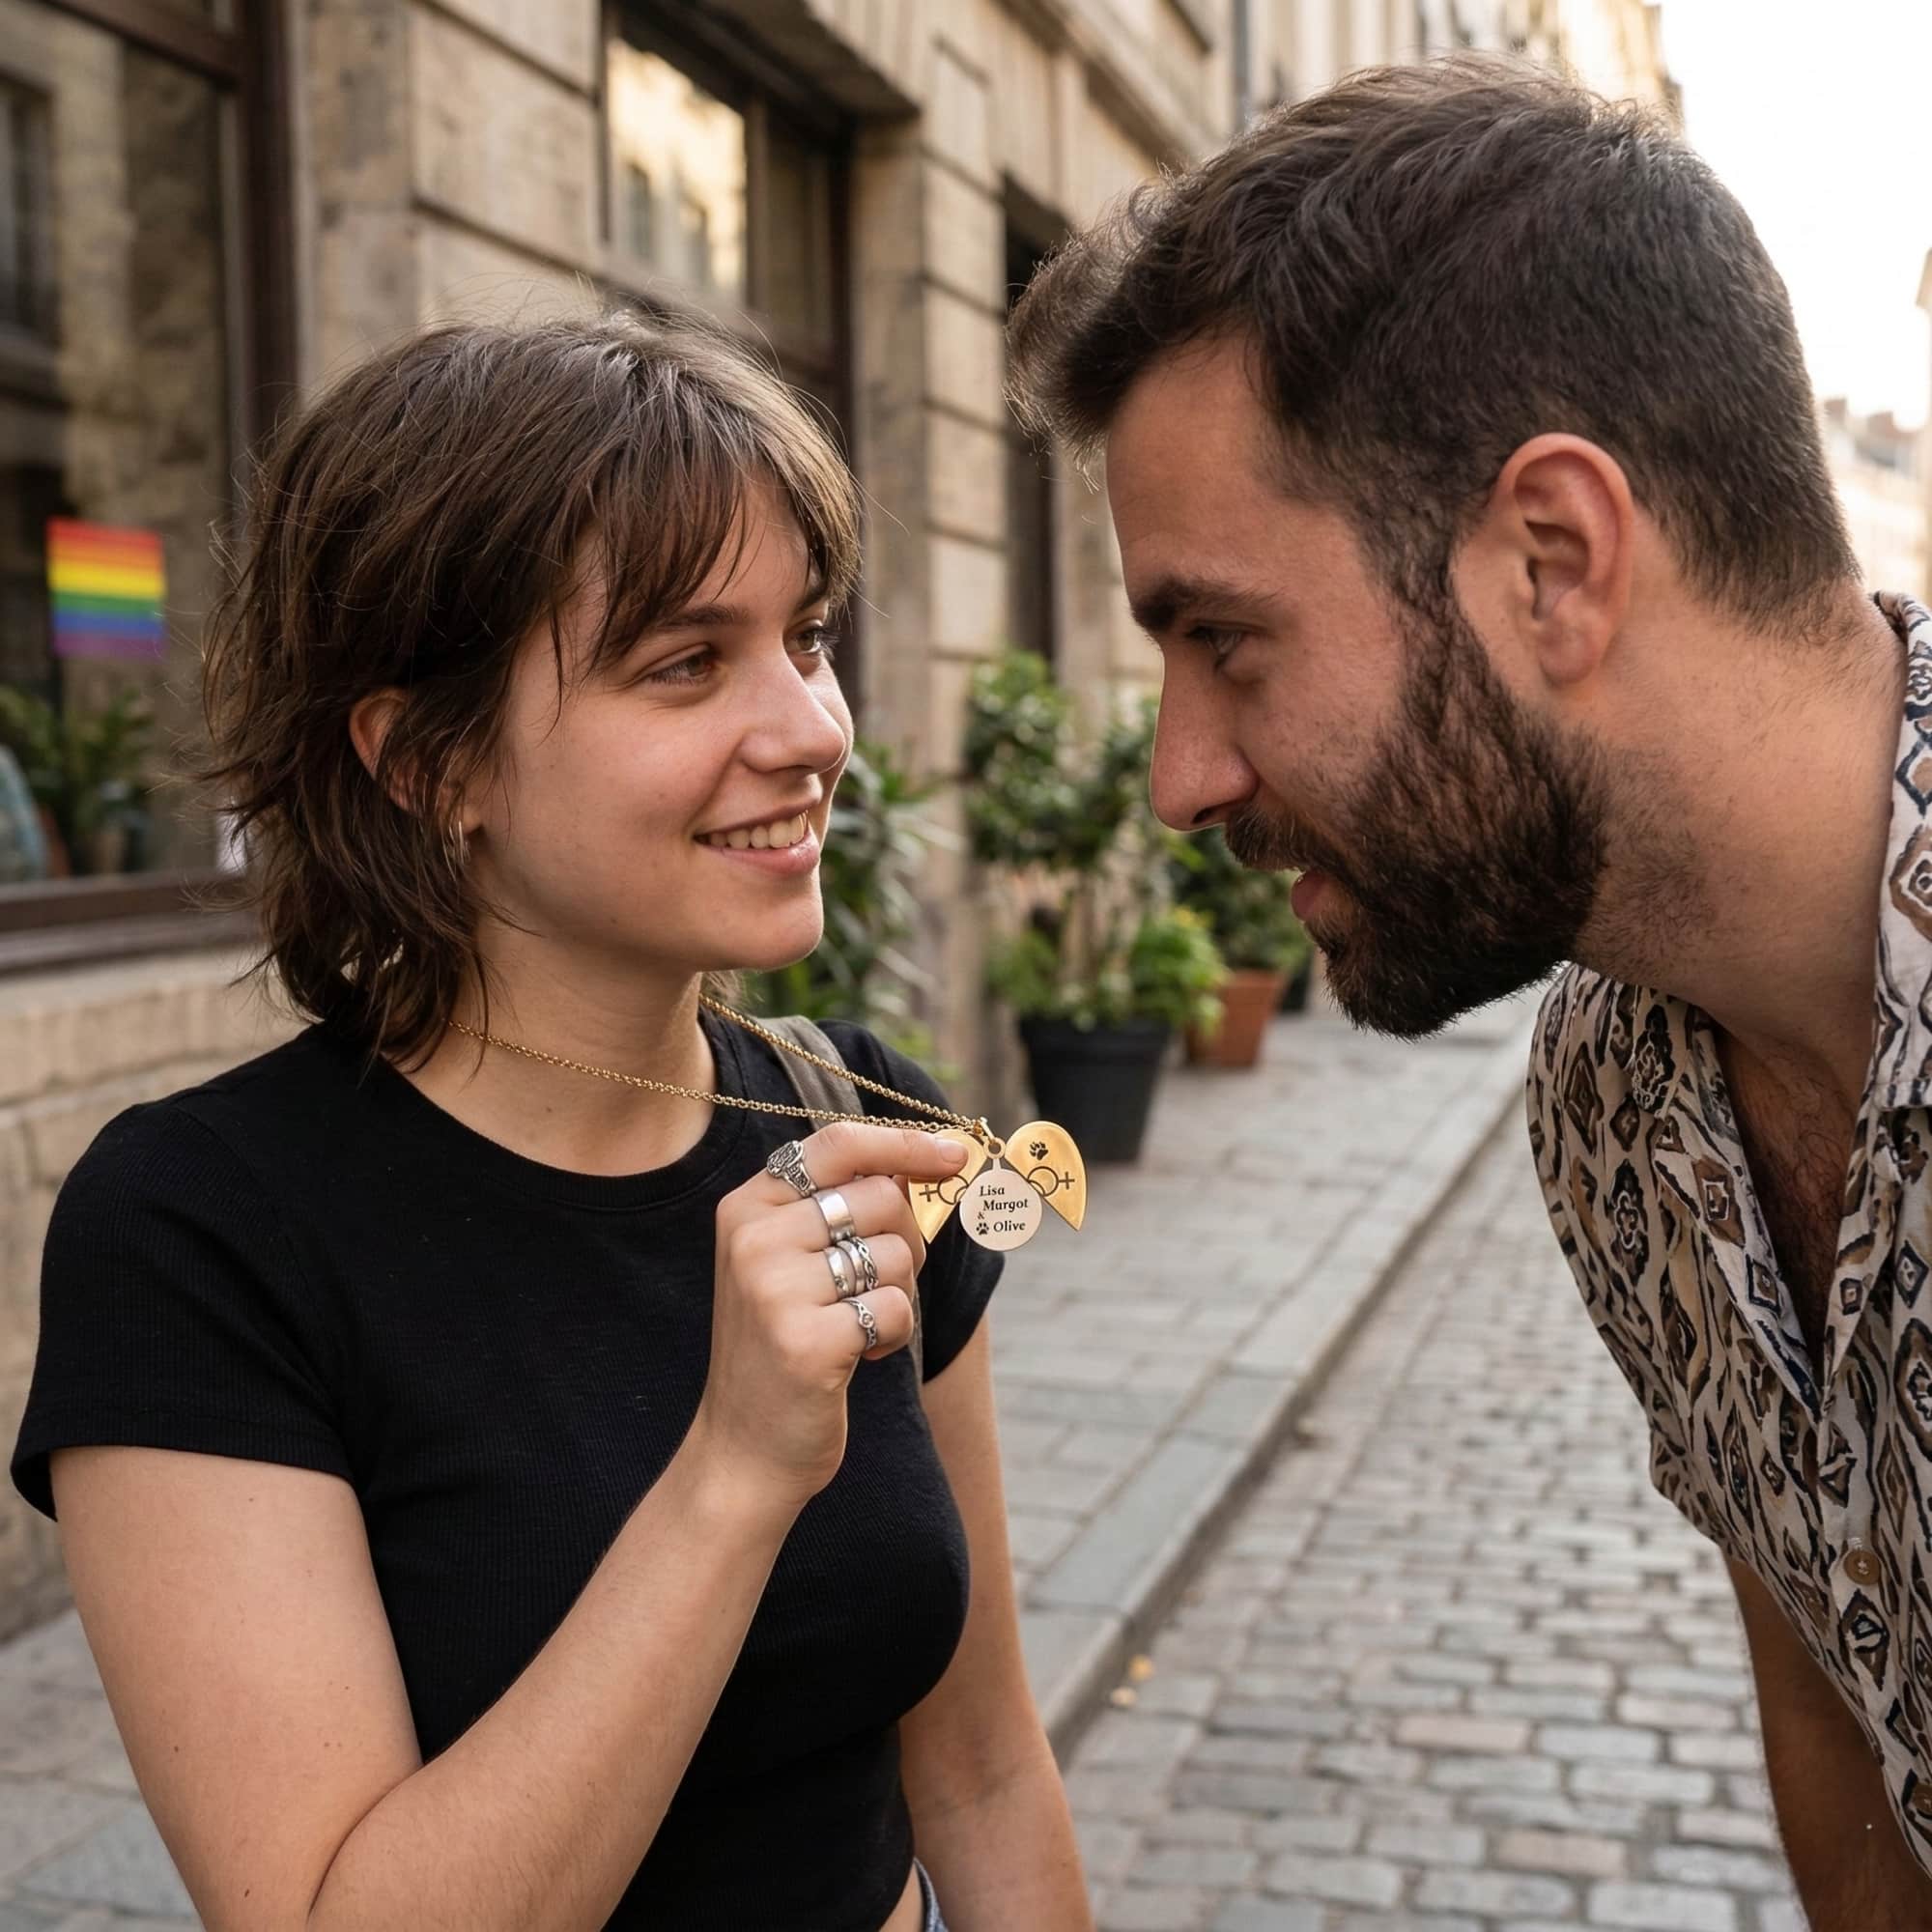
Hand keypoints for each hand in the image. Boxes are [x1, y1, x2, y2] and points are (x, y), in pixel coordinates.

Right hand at [690, 1122, 971, 1513]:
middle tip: (883, 1281)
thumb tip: (925, 1163)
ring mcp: (774, 1289)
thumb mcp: (793, 1262)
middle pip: (882, 1196)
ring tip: (856, 1326)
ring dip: (897, 1294)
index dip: (905, 1142)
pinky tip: (858, 1357)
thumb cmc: (785, 1345)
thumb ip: (842, 1208)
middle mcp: (754, 1238)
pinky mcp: (805, 1341)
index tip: (955, 1153)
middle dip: (909, 1238)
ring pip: (895, 1254)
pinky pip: (895, 1310)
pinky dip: (894, 1335)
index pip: (838, 1144)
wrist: (743, 1449)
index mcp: (748, 1207)